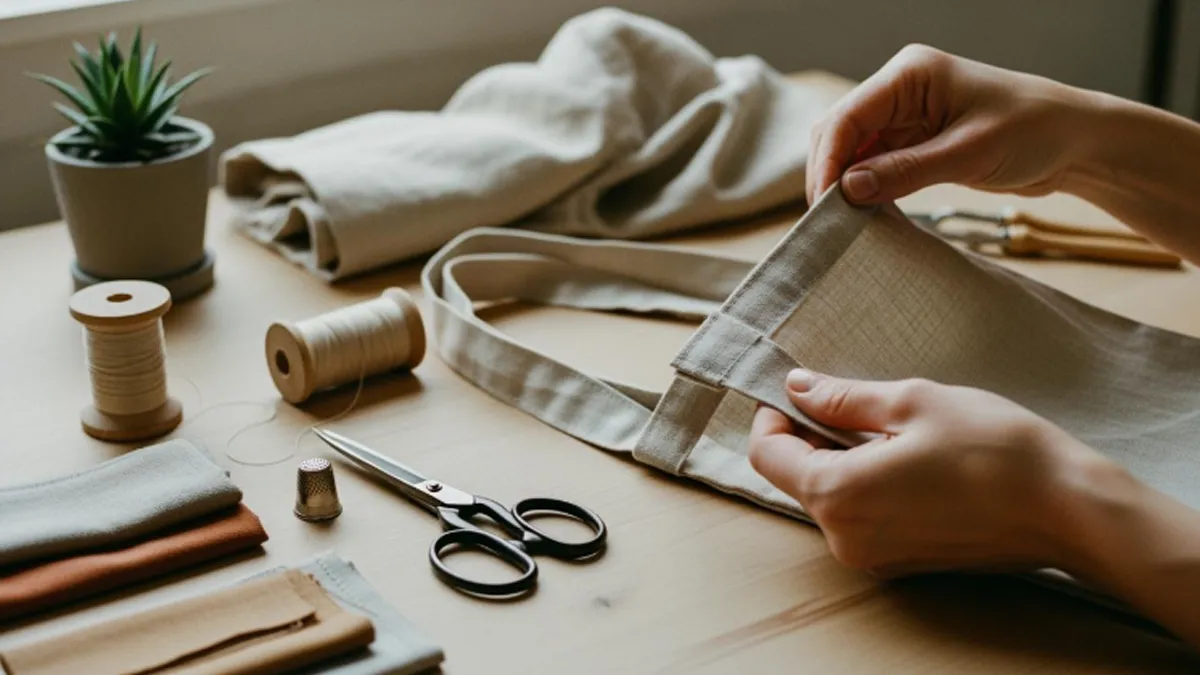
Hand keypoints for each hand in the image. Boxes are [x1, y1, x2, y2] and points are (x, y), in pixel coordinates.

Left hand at [748, 369, 1110, 577]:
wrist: (1067, 509)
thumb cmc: (994, 448)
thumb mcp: (911, 402)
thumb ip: (843, 398)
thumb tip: (798, 387)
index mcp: (837, 494)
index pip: (768, 455)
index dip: (774, 417)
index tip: (798, 392)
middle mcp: (845, 537)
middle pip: (797, 477)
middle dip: (813, 437)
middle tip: (856, 402)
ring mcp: (873, 557)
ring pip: (831, 497)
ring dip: (844, 460)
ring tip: (895, 429)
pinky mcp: (901, 563)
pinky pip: (862, 517)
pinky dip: (869, 485)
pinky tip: (911, 461)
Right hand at [806, 44, 1098, 204]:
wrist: (1076, 141)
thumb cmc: (1034, 131)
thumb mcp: (969, 153)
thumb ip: (905, 171)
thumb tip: (848, 190)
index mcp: (911, 74)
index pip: (848, 116)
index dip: (828, 161)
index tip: (825, 204)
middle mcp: (901, 89)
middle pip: (840, 132)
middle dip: (830, 173)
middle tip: (832, 220)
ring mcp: (905, 115)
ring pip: (852, 151)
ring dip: (847, 184)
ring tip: (848, 221)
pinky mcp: (914, 141)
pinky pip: (874, 165)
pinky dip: (867, 189)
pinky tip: (868, 213)